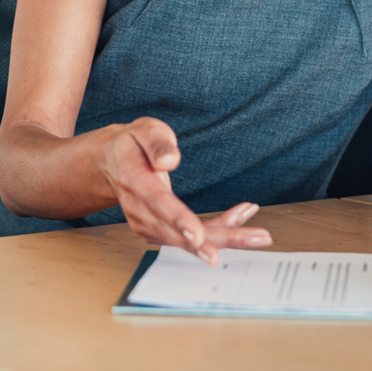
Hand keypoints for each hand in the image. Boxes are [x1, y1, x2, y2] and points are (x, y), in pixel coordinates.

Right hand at [98, 117, 270, 265]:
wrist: (113, 163)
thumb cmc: (133, 145)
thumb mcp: (143, 130)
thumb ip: (157, 142)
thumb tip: (170, 160)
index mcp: (134, 180)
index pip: (158, 203)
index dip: (179, 221)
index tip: (198, 236)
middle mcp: (138, 208)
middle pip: (178, 231)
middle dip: (215, 240)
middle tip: (251, 240)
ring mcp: (146, 224)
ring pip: (188, 240)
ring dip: (225, 235)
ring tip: (258, 233)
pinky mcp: (158, 231)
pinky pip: (190, 238)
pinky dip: (219, 230)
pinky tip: (241, 219)